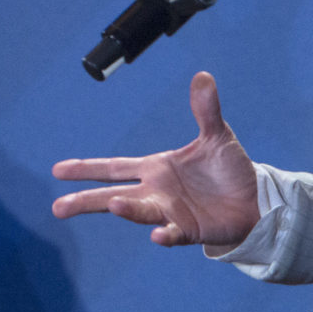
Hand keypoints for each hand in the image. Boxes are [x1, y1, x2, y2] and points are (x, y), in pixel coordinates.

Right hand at [51, 71, 260, 246]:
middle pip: (112, 196)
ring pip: (140, 212)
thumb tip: (203, 76)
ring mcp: (169, 213)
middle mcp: (155, 192)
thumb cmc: (229, 169)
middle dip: (85, 201)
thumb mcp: (216, 135)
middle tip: (58, 208)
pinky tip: (157, 235)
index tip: (58, 170)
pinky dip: (164, 234)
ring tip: (113, 205)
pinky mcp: (188, 230)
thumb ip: (205, 109)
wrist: (254, 201)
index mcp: (155, 169)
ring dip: (127, 210)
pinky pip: (173, 233)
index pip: (113, 167)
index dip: (85, 168)